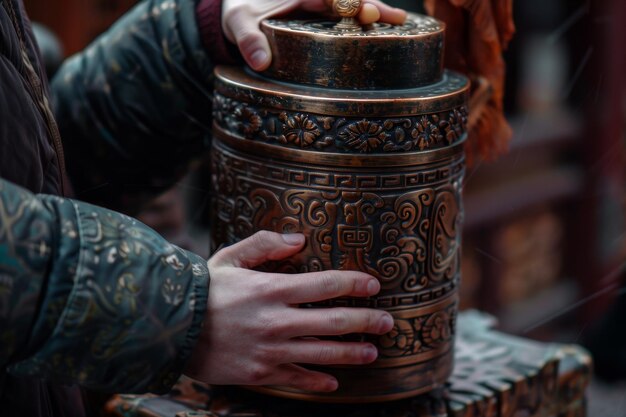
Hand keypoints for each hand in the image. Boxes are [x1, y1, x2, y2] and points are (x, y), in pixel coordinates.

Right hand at [185, 231, 393, 391]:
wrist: (170, 328)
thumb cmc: (204, 289)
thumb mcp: (231, 257)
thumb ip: (265, 244)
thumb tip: (299, 239)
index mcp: (273, 288)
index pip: (327, 284)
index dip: (355, 283)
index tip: (374, 285)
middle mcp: (277, 320)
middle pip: (334, 321)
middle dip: (366, 321)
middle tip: (387, 322)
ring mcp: (270, 350)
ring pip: (322, 353)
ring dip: (352, 353)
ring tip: (372, 352)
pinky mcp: (259, 373)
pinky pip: (296, 379)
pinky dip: (317, 381)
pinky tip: (333, 382)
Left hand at [222, 0, 406, 70]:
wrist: (241, 12)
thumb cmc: (241, 14)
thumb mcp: (238, 24)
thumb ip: (247, 39)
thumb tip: (260, 61)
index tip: (356, 6)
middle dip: (366, 3)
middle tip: (385, 16)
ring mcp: (323, 6)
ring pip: (355, 4)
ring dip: (376, 10)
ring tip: (399, 21)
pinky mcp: (327, 18)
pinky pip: (352, 16)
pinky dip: (370, 19)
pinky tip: (393, 28)